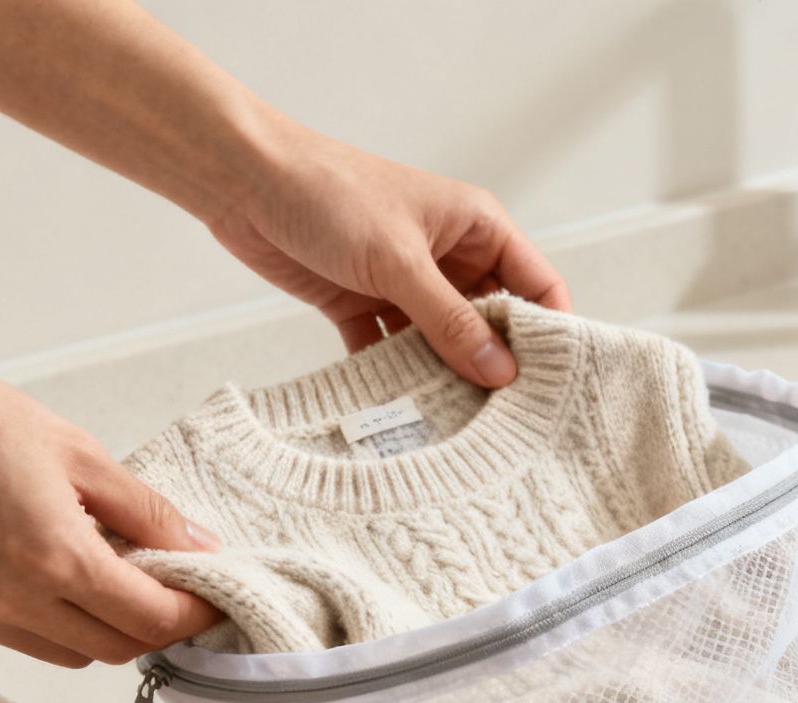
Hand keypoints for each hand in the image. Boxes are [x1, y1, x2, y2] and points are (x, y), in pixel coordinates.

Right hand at [0, 351, 222, 667]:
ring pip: (68, 654)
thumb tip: (198, 547)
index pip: (152, 620)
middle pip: (116, 650)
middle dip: (152, 625)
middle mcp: (13, 602)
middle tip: (166, 583)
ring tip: (104, 572)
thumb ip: (143, 509)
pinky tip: (45, 569)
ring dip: (101, 628)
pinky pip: (17, 638)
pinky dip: (48, 619)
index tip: (213, 597)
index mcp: (57, 559)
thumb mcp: (76, 451)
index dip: (193, 614)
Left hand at [210, 119, 571, 387]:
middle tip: (504, 421)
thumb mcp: (399, 262)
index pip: (537, 284)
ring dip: (442, 378)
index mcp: (476, 228)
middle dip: (494, 366)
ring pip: (440, 343)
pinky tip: (396, 412)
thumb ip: (450, 321)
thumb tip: (500, 371)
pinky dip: (392, 378)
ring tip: (454, 426)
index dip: (550, 332)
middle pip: (491, 322)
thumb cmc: (330, 193)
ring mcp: (405, 282)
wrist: (244, 181)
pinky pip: (390, 351)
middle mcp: (449, 257)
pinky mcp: (362, 303)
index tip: (553, 384)